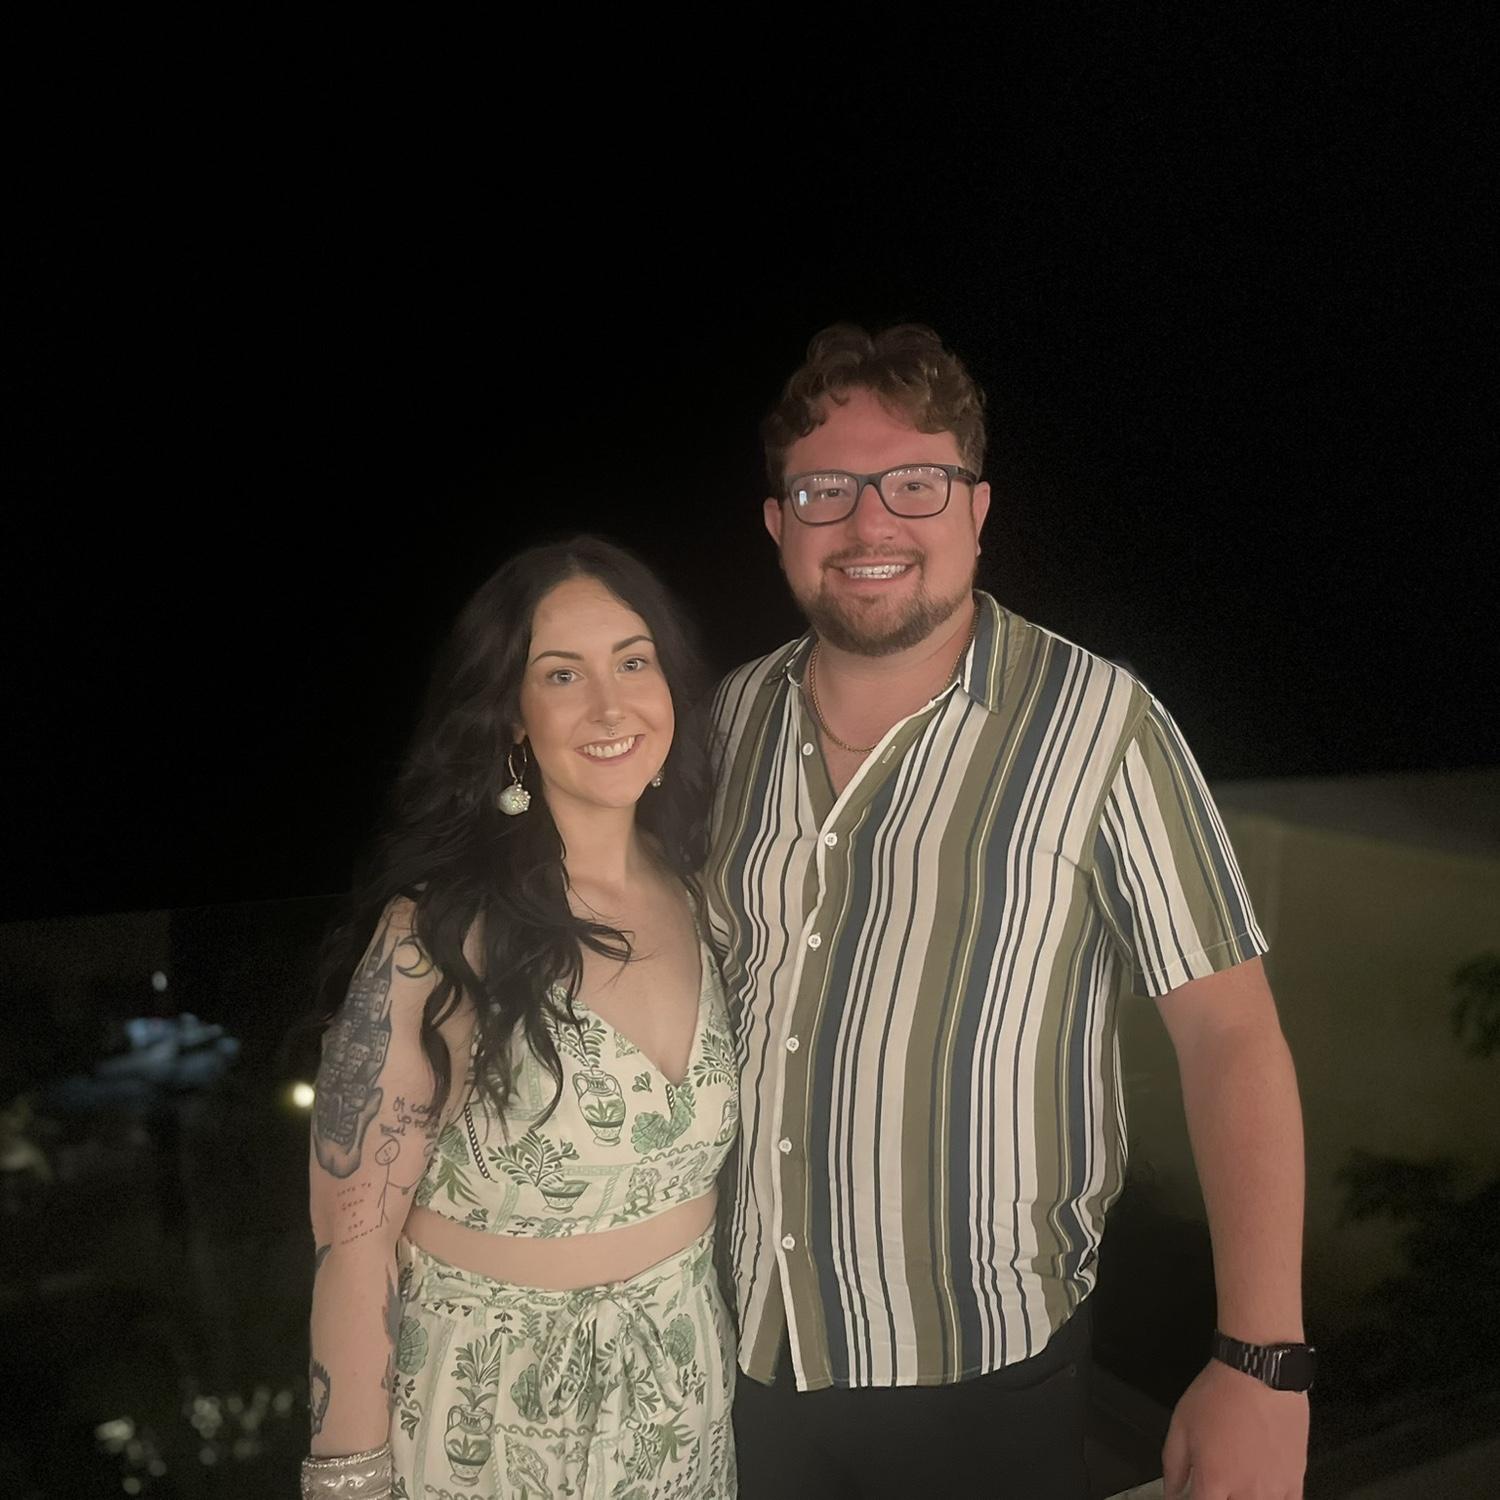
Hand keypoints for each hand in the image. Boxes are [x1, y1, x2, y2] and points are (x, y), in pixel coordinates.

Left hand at [1162, 1358, 1307, 1498]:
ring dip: (1243, 1498)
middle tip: (1218, 1485)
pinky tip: (1263, 1488)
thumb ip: (1173, 1464)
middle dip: (1220, 1498)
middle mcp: (1244, 1492)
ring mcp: (1272, 1490)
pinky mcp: (1294, 1481)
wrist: (1258, 1373)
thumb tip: (1172, 1489)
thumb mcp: (1181, 1423)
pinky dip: (1272, 1499)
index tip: (1193, 1495)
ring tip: (1238, 1479)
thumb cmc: (1221, 1393)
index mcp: (1212, 1480)